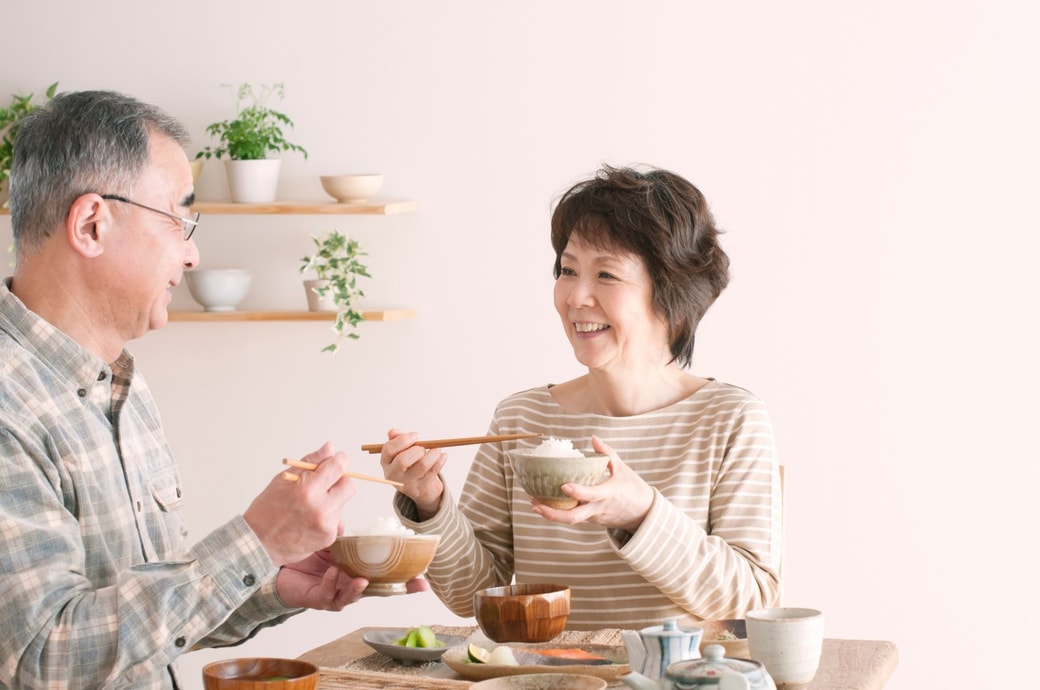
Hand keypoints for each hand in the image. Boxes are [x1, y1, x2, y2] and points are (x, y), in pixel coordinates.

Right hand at [244, 442, 354, 565]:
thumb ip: (310, 462)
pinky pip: (336, 520)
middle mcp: (320, 507)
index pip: (337, 467)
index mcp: (307, 489)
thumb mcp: (283, 480)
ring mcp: (326, 524)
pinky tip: (310, 520)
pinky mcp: (329, 537)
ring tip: (310, 506)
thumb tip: (330, 448)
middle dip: (340, 481)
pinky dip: (327, 517)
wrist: (259, 543)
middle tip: (326, 483)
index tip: (338, 459)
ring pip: (342, 503)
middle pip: (348, 485)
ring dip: (332, 500)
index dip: (340, 460)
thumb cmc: (267, 510)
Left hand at [277, 550, 431, 609]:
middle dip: (398, 590)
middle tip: (413, 583)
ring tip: (362, 579)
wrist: (279, 569)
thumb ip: (339, 537)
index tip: (424, 576)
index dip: (405, 580)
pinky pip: (327, 595)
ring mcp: (336, 595)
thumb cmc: (306, 558)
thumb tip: (342, 525)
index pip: (385, 577)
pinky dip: (330, 584)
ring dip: (358, 589)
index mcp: (358, 571)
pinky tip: (331, 572)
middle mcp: (350, 586)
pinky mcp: (318, 600)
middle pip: (379, 591)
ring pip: (353, 597)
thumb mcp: (328, 544)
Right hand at [380, 429, 447, 519]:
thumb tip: (393, 432)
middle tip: (423, 448)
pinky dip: (440, 461)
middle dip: (416, 450)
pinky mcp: (422, 489)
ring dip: (432, 454)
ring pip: (422, 466)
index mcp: (386, 462)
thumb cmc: (410, 464)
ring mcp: (407, 484)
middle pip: (403, 460)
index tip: (416, 435)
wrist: (419, 488)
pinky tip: (443, 456)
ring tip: (437, 449)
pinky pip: (433, 471)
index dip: (403, 440)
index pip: (389, 449)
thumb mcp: (401, 451)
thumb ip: (397, 439)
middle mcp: (393, 475)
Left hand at [531, 436, 654, 531]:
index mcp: (609, 494)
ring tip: (535, 504)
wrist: (643, 514)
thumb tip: (593, 438)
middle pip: (574, 517)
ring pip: (571, 519)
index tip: (563, 486)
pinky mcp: (592, 520)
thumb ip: (607, 454)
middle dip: (553, 513)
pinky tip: (546, 504)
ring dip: (552, 514)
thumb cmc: (633, 489)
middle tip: (536, 504)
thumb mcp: (623, 469)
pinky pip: (575, 517)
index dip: (578, 492)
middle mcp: (599, 508)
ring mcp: (594, 517)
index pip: (592, 494)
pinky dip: (560, 512)